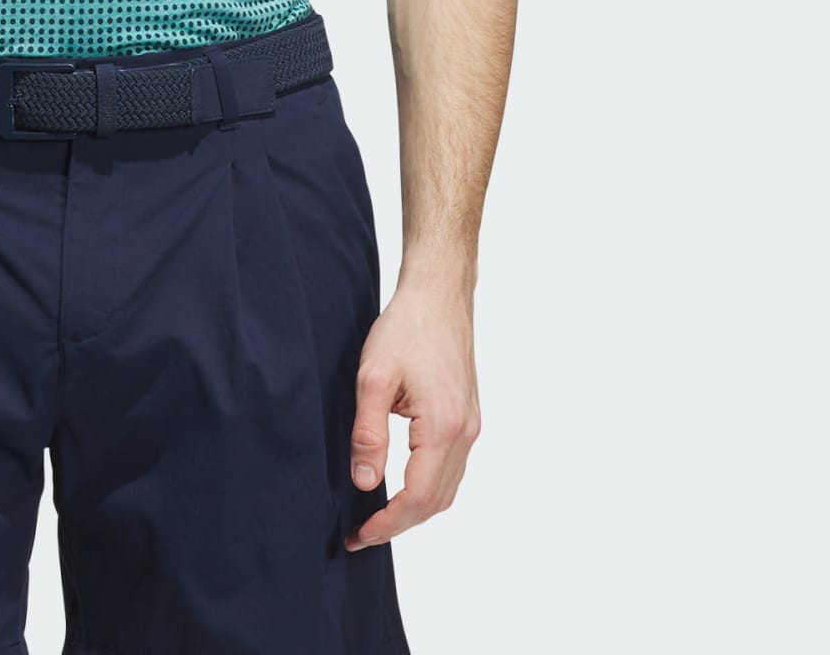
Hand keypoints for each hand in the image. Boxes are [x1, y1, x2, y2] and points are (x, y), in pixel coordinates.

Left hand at [343, 276, 480, 550]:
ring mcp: (471, 426)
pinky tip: (402, 485)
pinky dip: (428, 487)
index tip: (359, 535)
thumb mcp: (373, 377)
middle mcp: (464, 433)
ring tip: (377, 516)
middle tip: (361, 532)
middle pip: (436, 502)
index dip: (387, 524)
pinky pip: (451, 468)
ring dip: (414, 509)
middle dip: (399, 523)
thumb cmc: (405, 328)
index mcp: (443, 427)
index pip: (418, 498)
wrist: (439, 295)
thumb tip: (364, 483)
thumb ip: (368, 433)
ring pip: (447, 489)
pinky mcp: (468, 417)